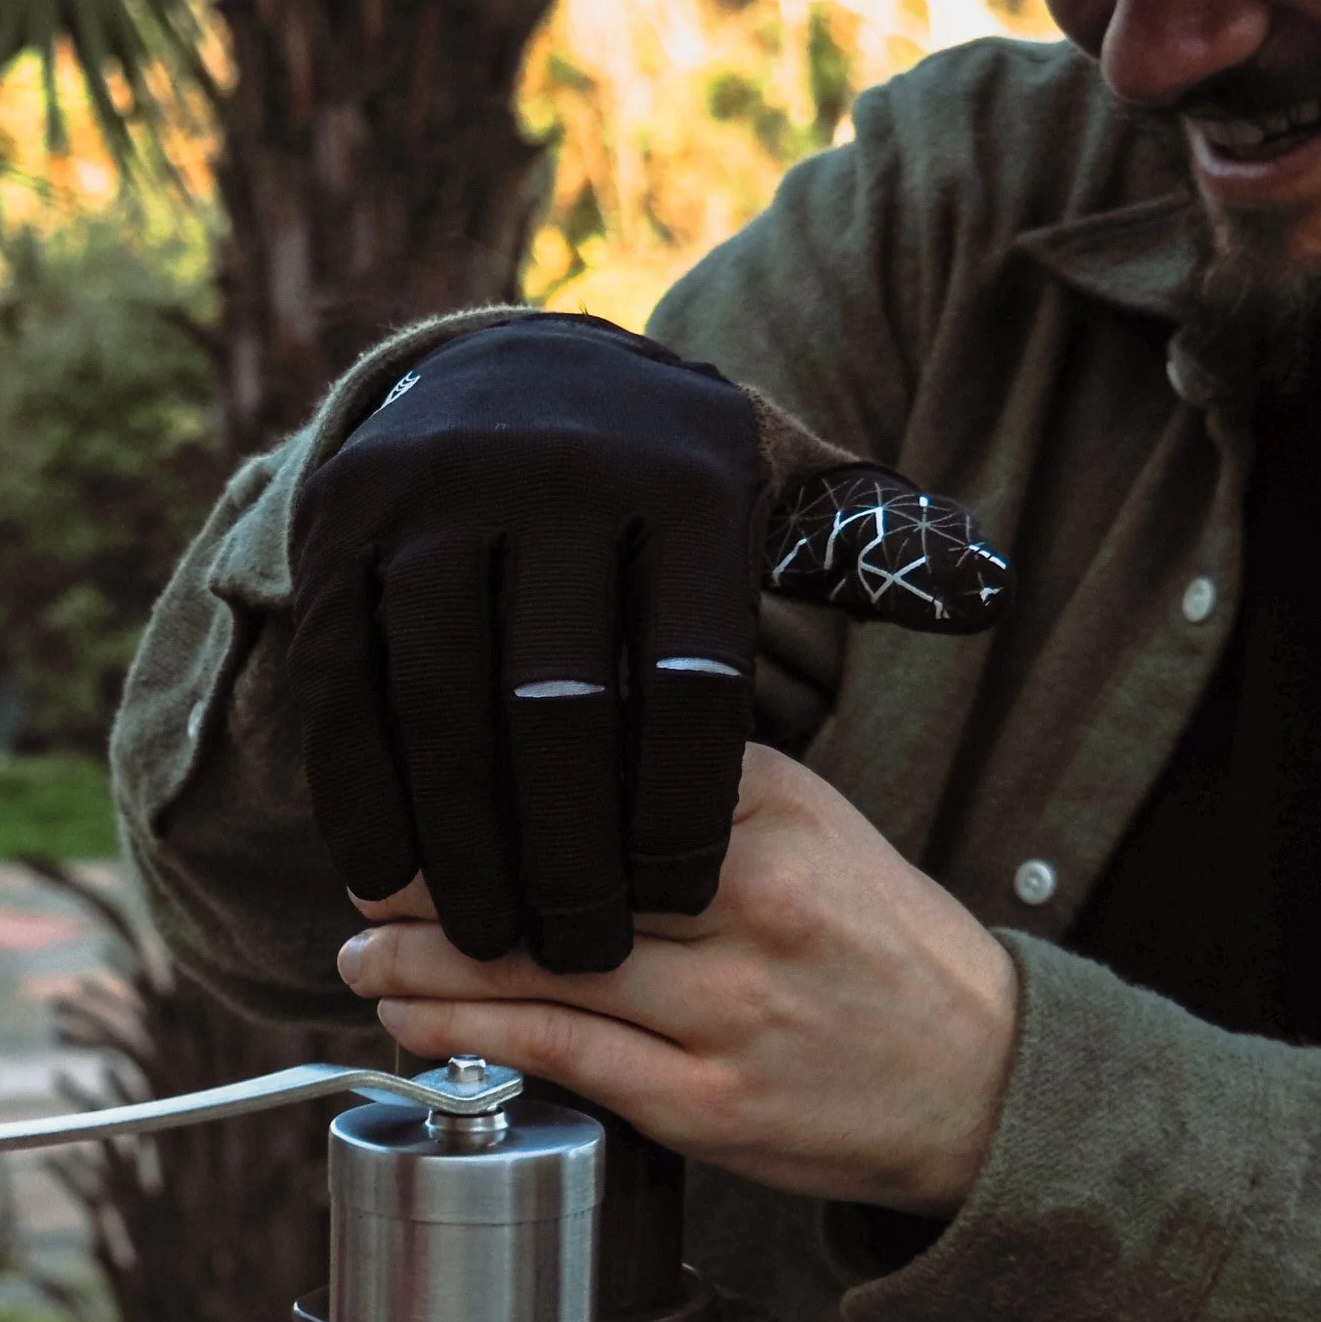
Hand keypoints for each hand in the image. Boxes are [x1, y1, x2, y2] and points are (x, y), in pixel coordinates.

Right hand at [289, 314, 1007, 978]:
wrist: (490, 370)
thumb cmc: (648, 480)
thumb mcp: (764, 484)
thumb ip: (861, 550)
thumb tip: (985, 589)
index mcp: (680, 475)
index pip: (690, 683)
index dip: (683, 813)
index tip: (684, 906)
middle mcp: (550, 473)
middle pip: (557, 713)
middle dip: (569, 858)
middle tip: (583, 951)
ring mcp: (428, 501)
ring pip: (443, 714)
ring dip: (462, 851)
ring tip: (495, 939)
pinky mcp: (335, 538)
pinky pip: (345, 697)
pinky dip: (366, 798)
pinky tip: (393, 879)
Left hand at [334, 746, 1019, 1213]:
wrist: (984, 1081)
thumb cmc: (877, 945)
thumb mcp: (813, 822)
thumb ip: (692, 783)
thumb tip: (544, 748)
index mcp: (771, 814)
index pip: (599, 775)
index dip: (485, 784)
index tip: (416, 784)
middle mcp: (753, 904)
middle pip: (553, 873)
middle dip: (435, 878)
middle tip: (362, 872)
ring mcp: (728, 1011)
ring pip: (541, 971)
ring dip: (425, 963)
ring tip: (358, 955)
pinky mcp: (706, 1103)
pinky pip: (563, 1057)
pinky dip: (469, 1035)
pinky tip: (410, 1022)